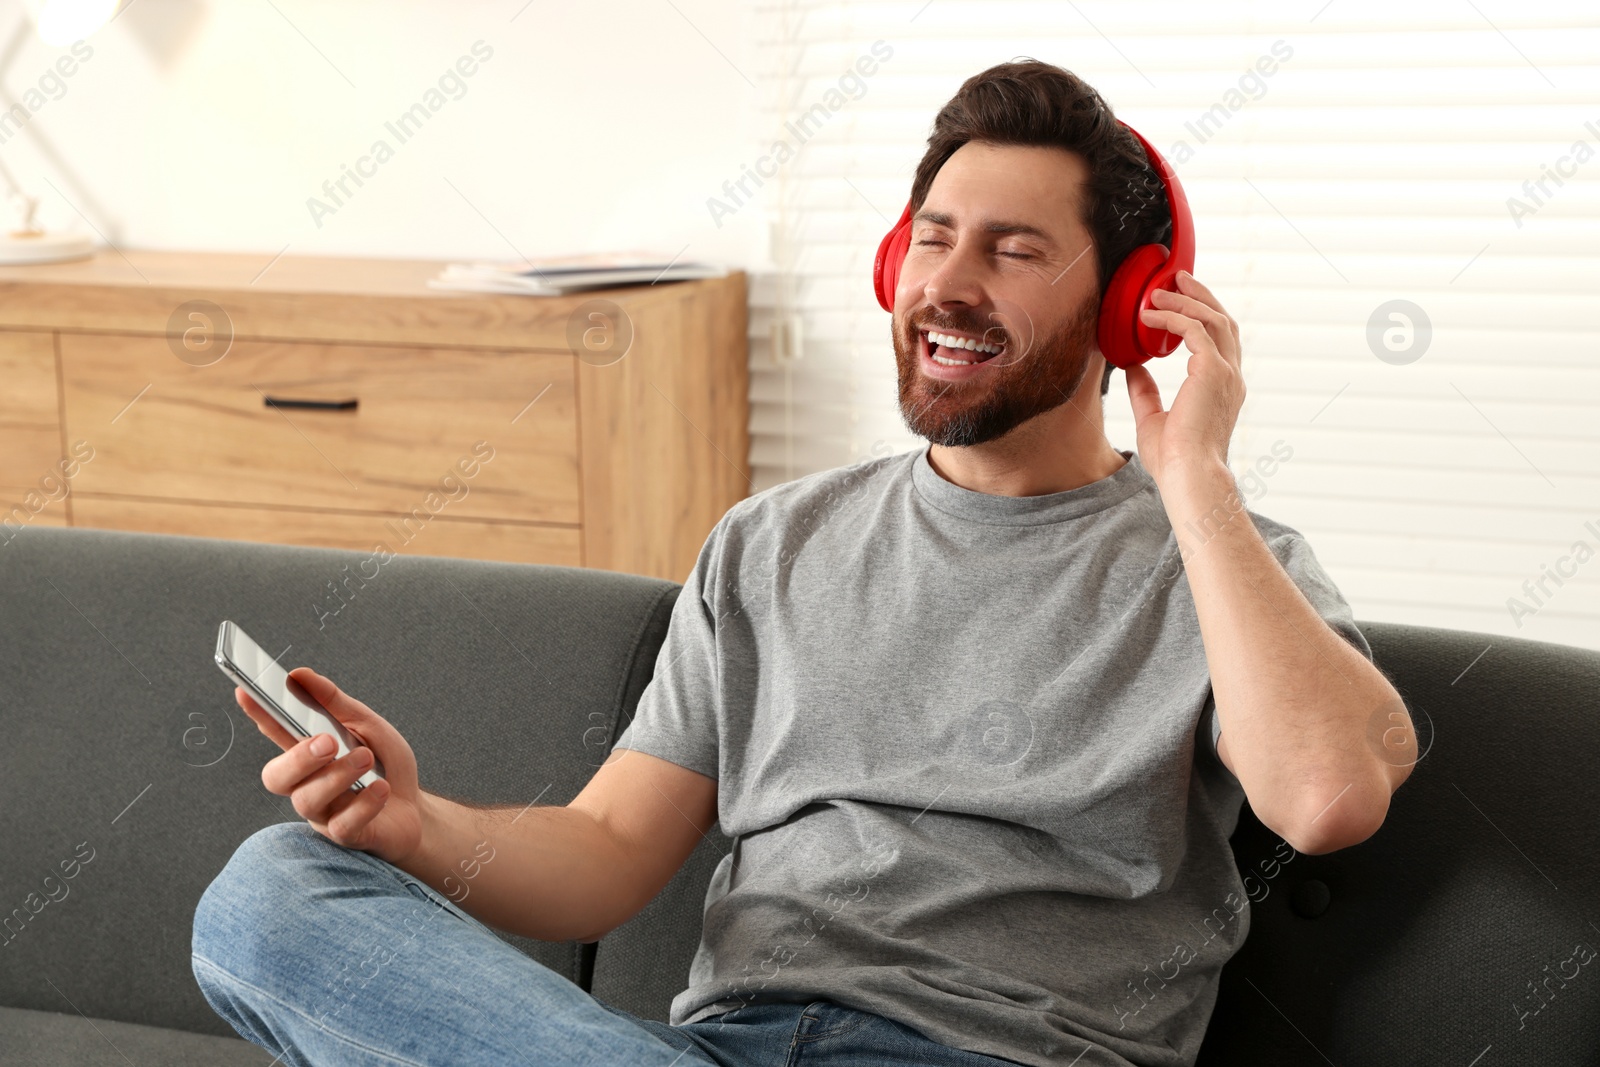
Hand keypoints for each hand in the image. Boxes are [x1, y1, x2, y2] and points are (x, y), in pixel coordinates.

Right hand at [236, 667, 422, 863]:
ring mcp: (323, 813)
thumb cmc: (386, 766)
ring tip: (366, 758)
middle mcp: (307, 785)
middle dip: (297, 758)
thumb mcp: (367, 726)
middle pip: (276, 777)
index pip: (275, 732)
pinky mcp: (345, 835)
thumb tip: (299, 674)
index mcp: (309, 754)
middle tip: (327, 742)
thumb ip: (334, 703)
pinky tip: (382, 789)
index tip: (244, 689)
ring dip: (338, 775)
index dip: (258, 714)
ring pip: (307, 800)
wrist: (417, 810)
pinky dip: (364, 803)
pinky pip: (343, 824)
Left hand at [1124, 270, 1243, 487]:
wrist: (1187, 474)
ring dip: (1186, 299)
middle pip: (1223, 321)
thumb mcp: (1152, 417)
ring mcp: (1226, 372)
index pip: (1220, 342)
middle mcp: (1231, 377)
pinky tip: (1149, 314)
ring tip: (1160, 288)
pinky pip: (1194, 329)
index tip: (1180, 301)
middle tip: (1178, 278)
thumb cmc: (1173, 458)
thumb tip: (1132, 367)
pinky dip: (1172, 316)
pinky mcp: (1212, 369)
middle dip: (1201, 296)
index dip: (1202, 317)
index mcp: (1223, 389)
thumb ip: (1145, 390)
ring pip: (1213, 319)